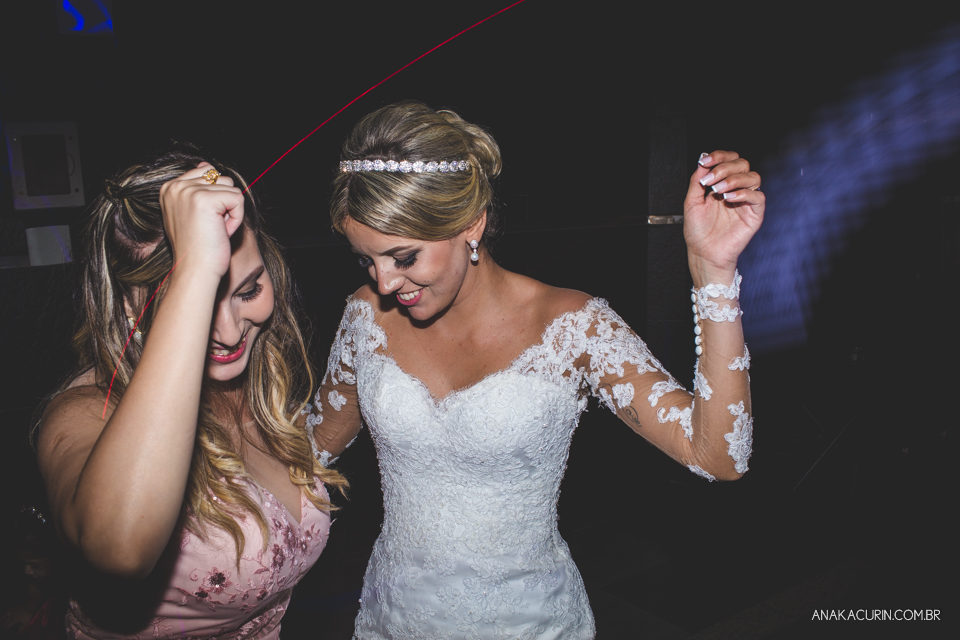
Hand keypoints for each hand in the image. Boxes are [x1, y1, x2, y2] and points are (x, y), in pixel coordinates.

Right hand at [158, 162, 244, 278]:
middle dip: (224, 204)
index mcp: (169, 187)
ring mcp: (189, 191)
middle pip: (221, 178)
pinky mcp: (206, 200)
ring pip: (231, 188)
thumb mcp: (190, 212)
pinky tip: (222, 232)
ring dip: (231, 211)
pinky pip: (238, 199)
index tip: (203, 221)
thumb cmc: (196, 247)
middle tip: (211, 227)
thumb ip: (197, 188)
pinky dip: (236, 218)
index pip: (207, 172)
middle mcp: (176, 186)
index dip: (215, 198)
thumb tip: (206, 165)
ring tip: (215, 230)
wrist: (195, 270)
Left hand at [683, 151, 764, 284]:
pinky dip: (743, 194)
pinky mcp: (755, 214)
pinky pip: (758, 197)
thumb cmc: (698, 231)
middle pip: (742, 164)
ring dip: (734, 179)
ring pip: (753, 177)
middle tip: (710, 180)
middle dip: (724, 168)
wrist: (703, 253)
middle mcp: (737, 190)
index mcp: (723, 184)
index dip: (719, 156)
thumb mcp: (692, 202)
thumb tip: (703, 161)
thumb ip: (697, 181)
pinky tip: (728, 198)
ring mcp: (746, 201)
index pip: (729, 160)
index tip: (704, 161)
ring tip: (718, 190)